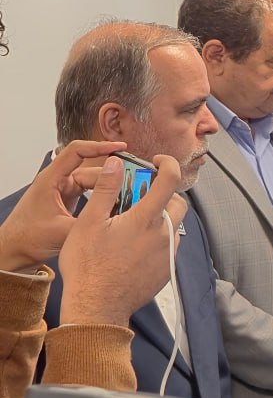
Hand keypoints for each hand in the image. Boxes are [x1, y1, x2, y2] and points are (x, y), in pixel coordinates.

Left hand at [0, 139, 126, 272]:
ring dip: (107, 189)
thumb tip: (117, 219)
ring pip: (93, 183)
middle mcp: (58, 181)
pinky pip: (90, 193)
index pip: (77, 152)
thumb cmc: (27, 238)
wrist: (13, 251)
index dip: (100, 147)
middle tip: (133, 183)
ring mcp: (63, 190)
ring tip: (126, 199)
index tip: (120, 147)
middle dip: (111, 176)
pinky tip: (114, 206)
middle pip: (91, 170)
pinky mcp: (67, 200)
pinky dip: (102, 198)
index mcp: (51, 180)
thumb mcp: (62, 231)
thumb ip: (90, 222)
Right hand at [59, 154, 189, 326]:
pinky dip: (157, 239)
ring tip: (132, 224)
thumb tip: (116, 163)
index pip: (169, 180)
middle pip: (178, 203)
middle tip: (140, 197)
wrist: (97, 308)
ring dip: (160, 218)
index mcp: (146, 219)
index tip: (157, 162)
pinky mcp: (166, 270)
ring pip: (174, 226)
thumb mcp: (89, 222)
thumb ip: (106, 189)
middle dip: (164, 194)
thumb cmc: (88, 267)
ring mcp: (167, 254)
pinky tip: (134, 247)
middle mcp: (164, 235)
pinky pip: (168, 246)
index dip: (167, 164)